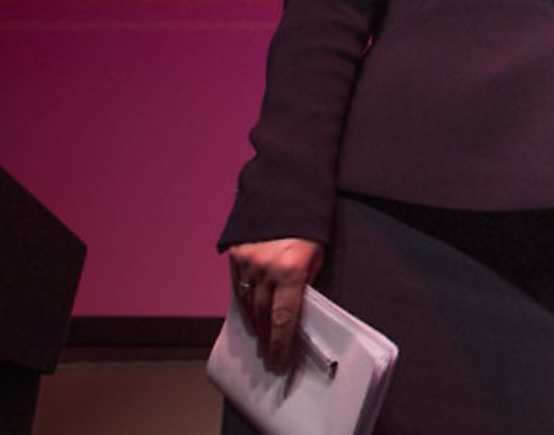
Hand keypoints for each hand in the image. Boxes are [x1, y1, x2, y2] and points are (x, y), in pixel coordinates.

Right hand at [226, 237, 323, 370]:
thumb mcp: (317, 255)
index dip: (282, 343)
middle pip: (264, 315)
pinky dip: (243, 304)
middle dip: (268, 339)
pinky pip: (237, 287)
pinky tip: (249, 316)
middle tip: (271, 357)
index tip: (282, 361)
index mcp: (291, 270)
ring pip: (247, 304)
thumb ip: (306, 281)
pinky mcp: (236, 255)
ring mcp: (247, 262)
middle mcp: (265, 269)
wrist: (286, 191)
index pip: (284, 317)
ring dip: (255, 325)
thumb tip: (296, 307)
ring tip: (261, 341)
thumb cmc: (309, 226)